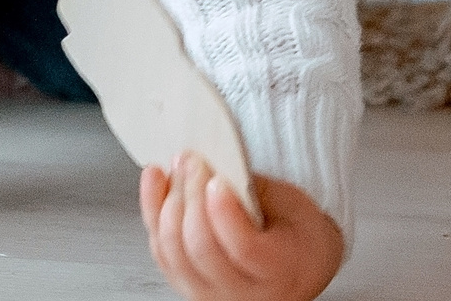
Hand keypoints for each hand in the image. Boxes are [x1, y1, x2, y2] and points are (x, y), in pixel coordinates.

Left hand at [141, 155, 344, 300]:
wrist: (297, 266)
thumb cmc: (298, 235)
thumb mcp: (292, 205)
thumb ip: (252, 189)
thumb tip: (212, 162)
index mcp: (279, 271)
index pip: (243, 248)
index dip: (223, 211)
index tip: (216, 179)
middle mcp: (243, 293)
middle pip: (201, 248)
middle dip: (191, 196)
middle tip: (193, 162)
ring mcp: (211, 294)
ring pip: (174, 252)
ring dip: (168, 202)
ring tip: (177, 169)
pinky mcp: (187, 286)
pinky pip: (160, 252)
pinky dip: (152, 213)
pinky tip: (156, 184)